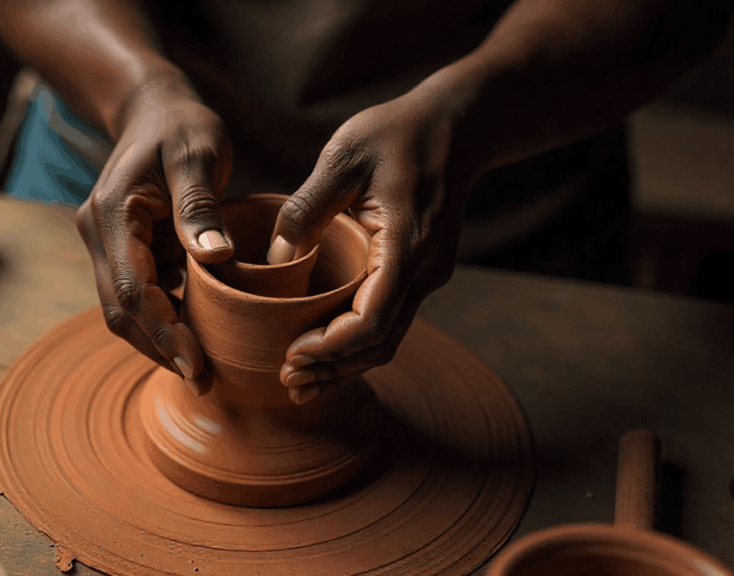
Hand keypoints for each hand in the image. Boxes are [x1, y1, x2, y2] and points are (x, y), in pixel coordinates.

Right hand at [75, 80, 234, 395]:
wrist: (154, 110)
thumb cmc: (181, 126)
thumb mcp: (198, 154)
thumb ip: (200, 205)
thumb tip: (215, 259)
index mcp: (114, 213)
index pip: (130, 288)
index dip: (162, 332)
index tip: (197, 365)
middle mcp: (99, 235)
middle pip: (120, 310)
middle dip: (159, 349)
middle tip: (204, 381)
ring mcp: (108, 245)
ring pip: (124, 310)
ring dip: (160, 341)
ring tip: (205, 370)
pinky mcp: (125, 251)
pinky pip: (140, 295)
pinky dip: (165, 319)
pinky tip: (200, 334)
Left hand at [271, 78, 489, 404]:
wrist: (457, 125)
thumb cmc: (398, 133)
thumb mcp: (344, 157)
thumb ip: (308, 208)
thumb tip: (276, 260)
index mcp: (407, 246)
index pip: (372, 319)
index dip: (332, 348)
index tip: (291, 356)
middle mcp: (425, 270)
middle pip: (381, 343)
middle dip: (333, 368)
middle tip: (288, 384)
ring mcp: (426, 274)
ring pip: (387, 339)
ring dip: (345, 364)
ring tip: (300, 381)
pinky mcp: (419, 272)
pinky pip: (388, 320)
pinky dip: (356, 343)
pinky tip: (324, 351)